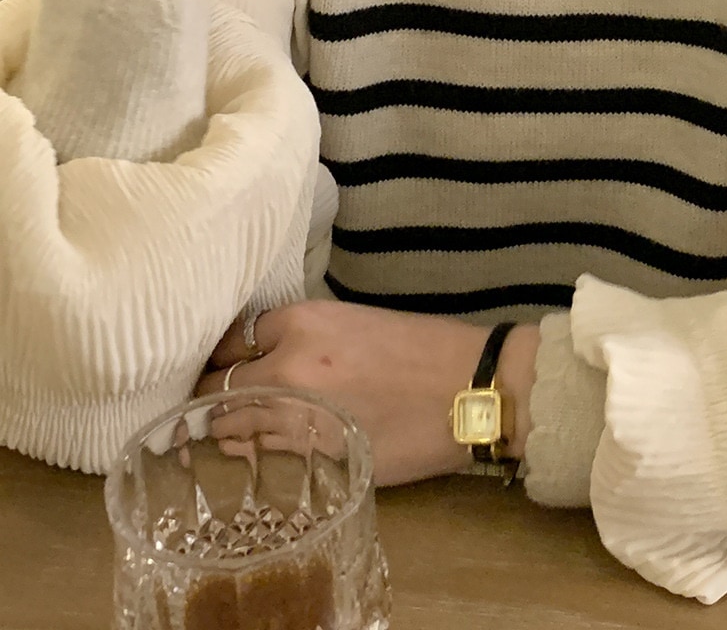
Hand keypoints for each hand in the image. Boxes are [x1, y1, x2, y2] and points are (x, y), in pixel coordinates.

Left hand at [196, 302, 540, 486]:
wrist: (468, 391)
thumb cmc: (425, 349)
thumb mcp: (361, 322)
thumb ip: (310, 336)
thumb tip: (275, 353)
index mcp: (305, 322)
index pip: (238, 335)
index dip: (230, 349)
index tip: (226, 358)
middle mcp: (289, 366)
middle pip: (219, 382)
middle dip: (211, 390)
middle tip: (208, 398)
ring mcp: (296, 415)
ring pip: (230, 422)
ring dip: (223, 424)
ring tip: (219, 427)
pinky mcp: (313, 455)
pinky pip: (259, 453)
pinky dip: (247, 451)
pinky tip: (245, 451)